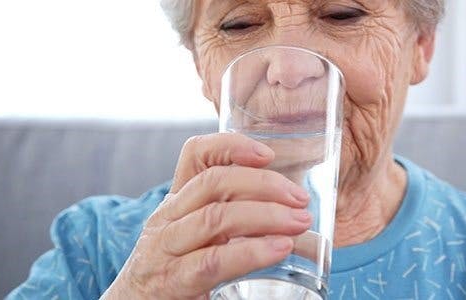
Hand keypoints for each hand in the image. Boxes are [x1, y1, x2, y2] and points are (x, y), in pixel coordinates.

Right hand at [102, 133, 310, 299]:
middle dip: (264, 184)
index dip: (231, 145)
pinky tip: (279, 249)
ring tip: (299, 221)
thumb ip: (229, 217)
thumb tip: (290, 211)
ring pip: (216, 217)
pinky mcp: (170, 281)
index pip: (196, 155)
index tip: (268, 154)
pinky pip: (212, 261)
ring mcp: (165, 248)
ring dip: (266, 215)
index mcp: (177, 201)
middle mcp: (168, 218)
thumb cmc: (173, 270)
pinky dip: (251, 252)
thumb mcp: (195, 234)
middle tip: (300, 198)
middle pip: (214, 182)